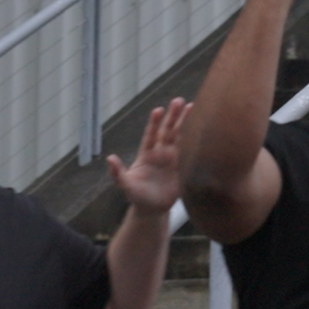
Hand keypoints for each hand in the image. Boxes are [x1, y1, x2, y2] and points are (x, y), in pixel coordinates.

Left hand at [111, 98, 189, 213]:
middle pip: (167, 131)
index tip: (158, 111)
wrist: (152, 208)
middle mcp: (159, 152)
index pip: (151, 135)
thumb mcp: (125, 185)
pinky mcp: (180, 166)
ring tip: (191, 105)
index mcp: (146, 154)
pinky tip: (198, 127)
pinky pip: (187, 149)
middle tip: (179, 100)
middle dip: (172, 116)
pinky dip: (192, 139)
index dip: (154, 123)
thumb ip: (117, 173)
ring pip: (178, 136)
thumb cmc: (137, 196)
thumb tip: (109, 158)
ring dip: (183, 122)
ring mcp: (170, 158)